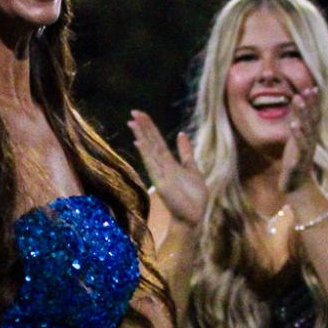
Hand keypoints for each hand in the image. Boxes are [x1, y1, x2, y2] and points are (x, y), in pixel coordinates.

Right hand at [127, 111, 206, 226]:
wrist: (194, 215)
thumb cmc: (193, 195)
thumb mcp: (192, 168)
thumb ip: (185, 152)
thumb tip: (181, 134)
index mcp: (169, 162)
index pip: (157, 141)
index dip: (149, 127)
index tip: (140, 114)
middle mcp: (162, 166)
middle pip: (151, 142)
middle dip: (143, 127)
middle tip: (133, 112)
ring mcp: (160, 174)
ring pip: (149, 150)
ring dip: (141, 136)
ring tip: (133, 122)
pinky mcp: (161, 182)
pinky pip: (152, 165)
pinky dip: (145, 153)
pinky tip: (139, 142)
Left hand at [280, 85, 321, 194]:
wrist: (297, 185)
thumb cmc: (296, 161)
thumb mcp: (298, 141)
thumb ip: (299, 126)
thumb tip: (297, 110)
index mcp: (311, 136)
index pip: (315, 116)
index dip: (315, 103)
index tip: (314, 87)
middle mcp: (311, 140)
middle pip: (313, 119)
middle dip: (311, 103)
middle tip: (309, 89)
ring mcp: (306, 149)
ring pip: (306, 128)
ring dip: (302, 113)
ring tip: (297, 99)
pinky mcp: (300, 159)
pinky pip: (300, 145)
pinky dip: (297, 134)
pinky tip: (293, 124)